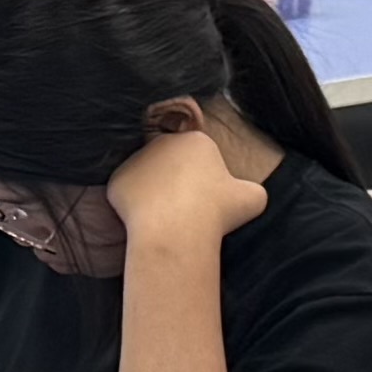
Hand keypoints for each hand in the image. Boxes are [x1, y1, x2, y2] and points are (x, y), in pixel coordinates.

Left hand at [107, 124, 260, 246]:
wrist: (175, 230)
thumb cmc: (216, 213)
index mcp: (197, 141)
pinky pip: (126, 193)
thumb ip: (253, 191)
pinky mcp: (118, 179)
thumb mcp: (252, 199)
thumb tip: (251, 193)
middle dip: (175, 182)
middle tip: (182, 209)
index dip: (202, 180)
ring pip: (147, 177)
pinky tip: (144, 221)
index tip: (204, 200)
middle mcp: (164, 142)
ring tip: (163, 217)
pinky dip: (132, 207)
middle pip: (170, 162)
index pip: (198, 157)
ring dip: (153, 192)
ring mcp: (137, 159)